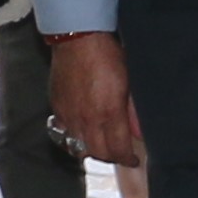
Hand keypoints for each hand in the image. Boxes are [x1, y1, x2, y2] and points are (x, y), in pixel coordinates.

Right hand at [45, 31, 140, 167]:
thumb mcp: (130, 81)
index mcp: (109, 113)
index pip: (117, 150)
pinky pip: (64, 132)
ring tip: (101, 144)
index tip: (132, 159)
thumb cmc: (107, 55)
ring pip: (78, 147)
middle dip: (111, 157)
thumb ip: (134, 111)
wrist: (78, 38)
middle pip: (98, 153)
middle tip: (119, 153)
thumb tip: (140, 133)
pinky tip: (82, 129)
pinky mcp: (57, 107)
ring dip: (91, 149)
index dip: (127, 159)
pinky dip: (74, 136)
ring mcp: (69, 115)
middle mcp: (87, 119)